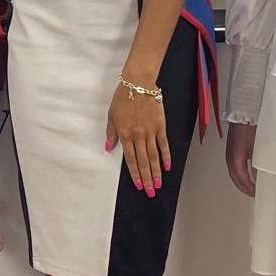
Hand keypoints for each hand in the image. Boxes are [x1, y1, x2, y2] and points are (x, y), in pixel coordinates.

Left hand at [105, 76, 171, 199]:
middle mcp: (138, 135)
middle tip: (151, 192)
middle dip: (147, 178)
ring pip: (154, 156)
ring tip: (159, 183)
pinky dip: (166, 155)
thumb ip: (111, 133)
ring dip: (156, 171)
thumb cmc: (123, 97)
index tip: (139, 185)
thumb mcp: (112, 115)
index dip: (135, 174)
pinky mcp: (160, 125)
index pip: (131, 159)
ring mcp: (150, 131)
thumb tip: (107, 147)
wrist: (138, 83)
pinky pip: (163, 144)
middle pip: (143, 161)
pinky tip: (167, 166)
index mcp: (125, 134)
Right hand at [225, 122, 257, 196]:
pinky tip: (249, 173)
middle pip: (236, 179)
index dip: (250, 189)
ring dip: (242, 181)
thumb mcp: (257, 149)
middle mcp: (230, 158)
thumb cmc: (251, 129)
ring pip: (234, 173)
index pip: (242, 180)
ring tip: (253, 186)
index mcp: (235, 160)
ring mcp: (230, 153)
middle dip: (244, 188)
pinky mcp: (232, 149)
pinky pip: (235, 166)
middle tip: (255, 194)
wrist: (244, 112)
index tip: (258, 195)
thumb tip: (261, 178)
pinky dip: (241, 173)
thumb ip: (258, 165)